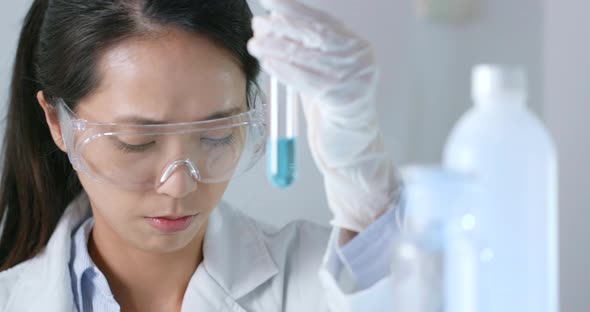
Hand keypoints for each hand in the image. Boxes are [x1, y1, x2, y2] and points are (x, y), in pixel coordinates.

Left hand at [248, 0, 398, 231]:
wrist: (351, 151)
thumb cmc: (331, 113)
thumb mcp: (320, 74)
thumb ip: (305, 53)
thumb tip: (272, 27)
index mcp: (356, 47)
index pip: (323, 21)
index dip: (295, 10)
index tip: (271, 3)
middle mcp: (361, 59)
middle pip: (317, 34)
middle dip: (283, 26)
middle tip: (258, 22)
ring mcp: (357, 78)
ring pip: (310, 56)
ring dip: (278, 47)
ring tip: (255, 42)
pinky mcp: (347, 99)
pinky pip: (309, 80)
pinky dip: (285, 69)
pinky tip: (267, 62)